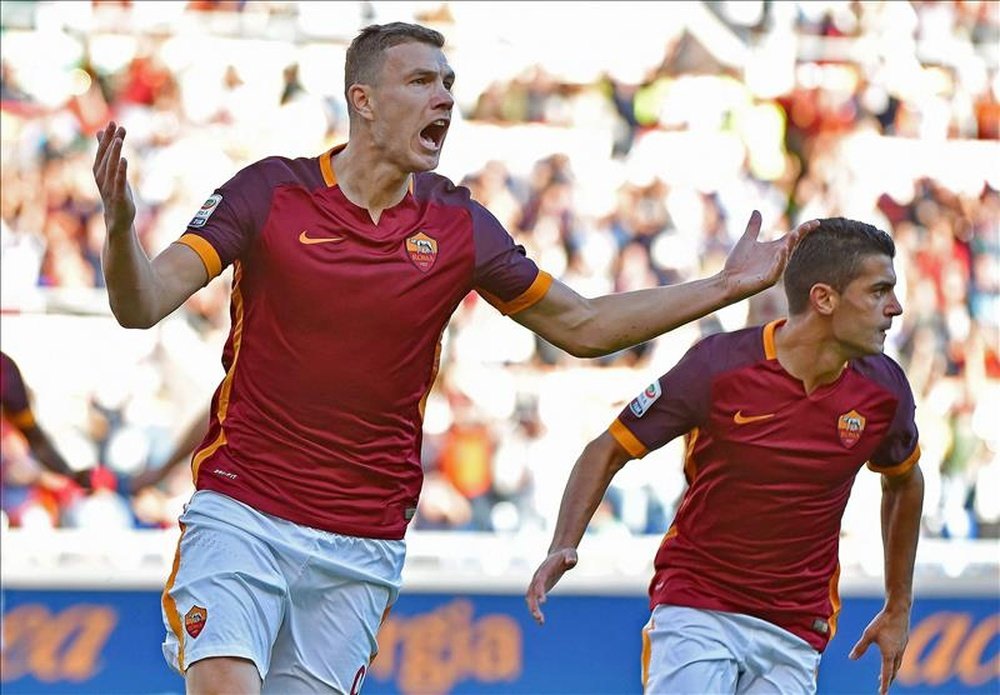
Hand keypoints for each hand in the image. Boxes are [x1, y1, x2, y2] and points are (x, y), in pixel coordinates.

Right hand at [93, 121, 135, 235]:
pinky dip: (120, 171)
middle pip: (105, 156)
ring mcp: (109, 187)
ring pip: (110, 167)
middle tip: (116, 125)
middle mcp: (101, 178)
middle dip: (110, 140)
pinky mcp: (118, 197)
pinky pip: (118, 182)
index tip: (112, 122)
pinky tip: (125, 160)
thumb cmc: (114, 192)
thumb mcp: (110, 171)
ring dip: (114, 153)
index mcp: (99, 171)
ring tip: (119, 139)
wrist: (117, 219)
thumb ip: (106, 153)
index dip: (106, 137)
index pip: (102, 151)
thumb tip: (100, 132)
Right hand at [525, 547, 577, 625]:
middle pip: (531, 592)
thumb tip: (571, 561)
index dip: (540, 591)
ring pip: (530, 598)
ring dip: (533, 609)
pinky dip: (535, 610)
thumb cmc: (566, 555)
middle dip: (533, 604)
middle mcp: (537, 577)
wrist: (558, 554)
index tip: (543, 602)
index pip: (540, 581)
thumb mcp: (571, 554)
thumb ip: (570, 557)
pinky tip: (541, 621)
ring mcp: (536, 583)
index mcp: (544, 569)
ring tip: (540, 621)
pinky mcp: (539, 589)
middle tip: (538, 616)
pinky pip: (533, 601)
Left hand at [720, 212, 818, 300]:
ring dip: (790, 246)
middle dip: (799, 235)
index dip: (804, 230)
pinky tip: (781, 250)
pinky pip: (777, 270)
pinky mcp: (768, 280)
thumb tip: (756, 211)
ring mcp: (774, 270)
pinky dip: (780, 260)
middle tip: (808, 226)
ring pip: (785, 257)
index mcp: (775, 249)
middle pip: (792, 245)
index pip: (793, 237)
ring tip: (794, 234)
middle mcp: (778, 259)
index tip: (816, 222)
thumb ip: (754, 227)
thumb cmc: (737, 263)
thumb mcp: (747, 240)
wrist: (727, 281)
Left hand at [849, 607, 909, 694]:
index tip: (882, 694)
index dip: (884, 685)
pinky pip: (900, 657)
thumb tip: (851, 658)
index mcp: (889, 654)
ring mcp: (902, 647)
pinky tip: (891, 659)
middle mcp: (898, 653)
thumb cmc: (882, 621)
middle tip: (882, 688)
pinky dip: (895, 663)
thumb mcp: (868, 634)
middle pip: (893, 671)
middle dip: (888, 680)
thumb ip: (860, 647)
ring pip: (897, 664)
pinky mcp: (904, 641)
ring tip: (886, 677)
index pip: (886, 674)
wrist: (899, 610)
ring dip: (892, 672)